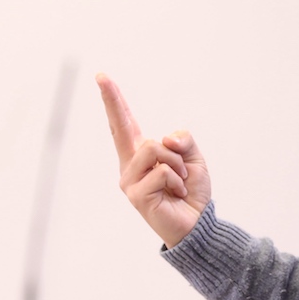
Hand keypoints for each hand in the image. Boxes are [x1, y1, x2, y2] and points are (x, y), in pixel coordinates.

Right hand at [97, 73, 210, 247]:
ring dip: (177, 162)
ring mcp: (130, 180)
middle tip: (101, 75)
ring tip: (179, 180)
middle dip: (112, 100)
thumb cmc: (191, 192)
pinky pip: (162, 171)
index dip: (114, 101)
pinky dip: (177, 179)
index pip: (125, 124)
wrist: (197, 224)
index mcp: (142, 155)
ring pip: (154, 148)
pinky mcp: (136, 195)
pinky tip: (176, 193)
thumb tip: (166, 139)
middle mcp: (130, 165)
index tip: (101, 77)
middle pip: (122, 127)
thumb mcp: (193, 159)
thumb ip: (182, 142)